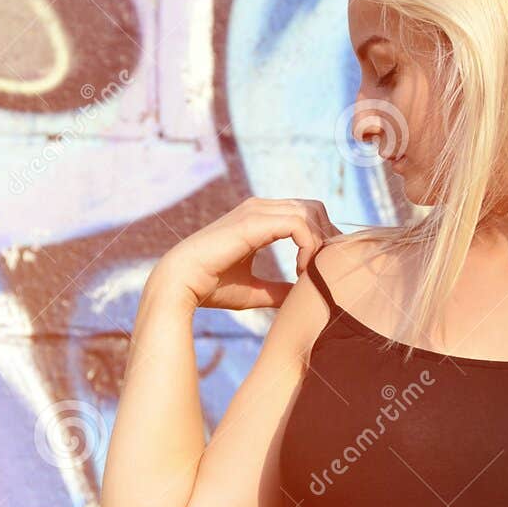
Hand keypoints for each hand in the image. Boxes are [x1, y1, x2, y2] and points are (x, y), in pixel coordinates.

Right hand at [155, 196, 340, 310]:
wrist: (181, 283)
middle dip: (326, 238)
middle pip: (313, 209)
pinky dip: (308, 247)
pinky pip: (298, 225)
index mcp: (259, 218)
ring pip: (309, 213)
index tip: (316, 272)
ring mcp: (256, 211)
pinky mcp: (254, 222)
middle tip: (322, 270)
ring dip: (318, 244)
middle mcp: (259, 208)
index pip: (305, 214)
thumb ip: (278, 290)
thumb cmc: (211, 287)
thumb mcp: (254, 290)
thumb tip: (299, 297)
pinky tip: (299, 271)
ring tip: (307, 274)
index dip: (320, 240)